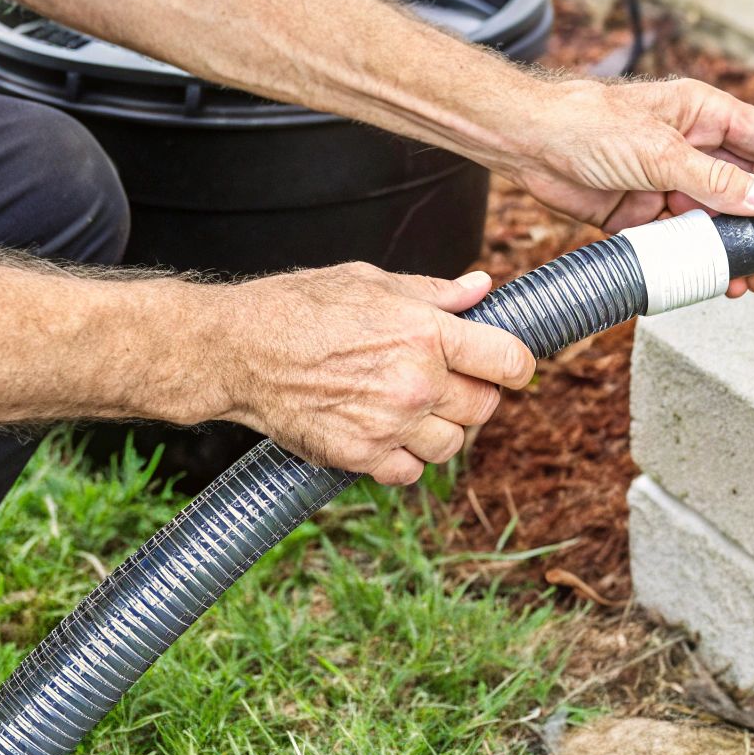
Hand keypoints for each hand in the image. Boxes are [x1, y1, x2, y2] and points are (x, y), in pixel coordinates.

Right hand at [203, 265, 532, 483]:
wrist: (237, 351)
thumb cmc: (300, 306)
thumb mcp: (372, 281)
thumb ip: (436, 293)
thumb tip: (482, 289)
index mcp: (427, 332)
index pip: (509, 361)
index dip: (516, 365)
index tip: (508, 367)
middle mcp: (416, 382)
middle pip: (485, 407)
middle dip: (475, 395)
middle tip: (449, 383)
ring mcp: (390, 424)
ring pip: (452, 445)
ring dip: (441, 430)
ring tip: (413, 408)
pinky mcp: (360, 456)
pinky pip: (411, 473)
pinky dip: (405, 459)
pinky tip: (386, 432)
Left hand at [513, 79, 753, 295]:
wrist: (525, 144)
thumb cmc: (585, 122)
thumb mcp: (658, 151)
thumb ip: (715, 180)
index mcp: (705, 115)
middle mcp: (695, 148)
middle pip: (753, 189)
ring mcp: (673, 182)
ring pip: (722, 222)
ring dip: (741, 250)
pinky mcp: (648, 214)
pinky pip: (687, 242)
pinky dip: (703, 261)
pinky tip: (717, 278)